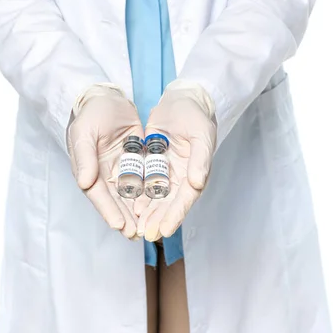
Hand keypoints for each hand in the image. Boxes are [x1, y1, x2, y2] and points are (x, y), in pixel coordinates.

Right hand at [67, 83, 143, 238]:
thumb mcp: (84, 132)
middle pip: (115, 200)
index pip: (99, 195)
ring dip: (138, 210)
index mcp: (88, 169)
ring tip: (149, 226)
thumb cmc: (91, 113)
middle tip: (138, 234)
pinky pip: (142, 178)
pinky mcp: (134, 160)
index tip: (120, 225)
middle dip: (126, 217)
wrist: (105, 96)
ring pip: (130, 193)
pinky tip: (159, 203)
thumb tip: (83, 182)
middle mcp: (104, 173)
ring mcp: (120, 167)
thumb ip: (84, 157)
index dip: (109, 211)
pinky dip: (148, 191)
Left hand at [135, 80, 216, 241]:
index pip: (185, 198)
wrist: (183, 98)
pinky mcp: (154, 161)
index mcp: (196, 171)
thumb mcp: (201, 134)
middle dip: (158, 218)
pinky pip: (145, 180)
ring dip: (148, 211)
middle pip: (169, 202)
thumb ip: (201, 159)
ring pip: (156, 195)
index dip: (175, 215)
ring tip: (136, 226)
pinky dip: (139, 193)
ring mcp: (167, 169)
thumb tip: (197, 183)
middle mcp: (182, 175)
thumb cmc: (195, 115)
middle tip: (145, 234)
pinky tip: (130, 204)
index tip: (164, 230)